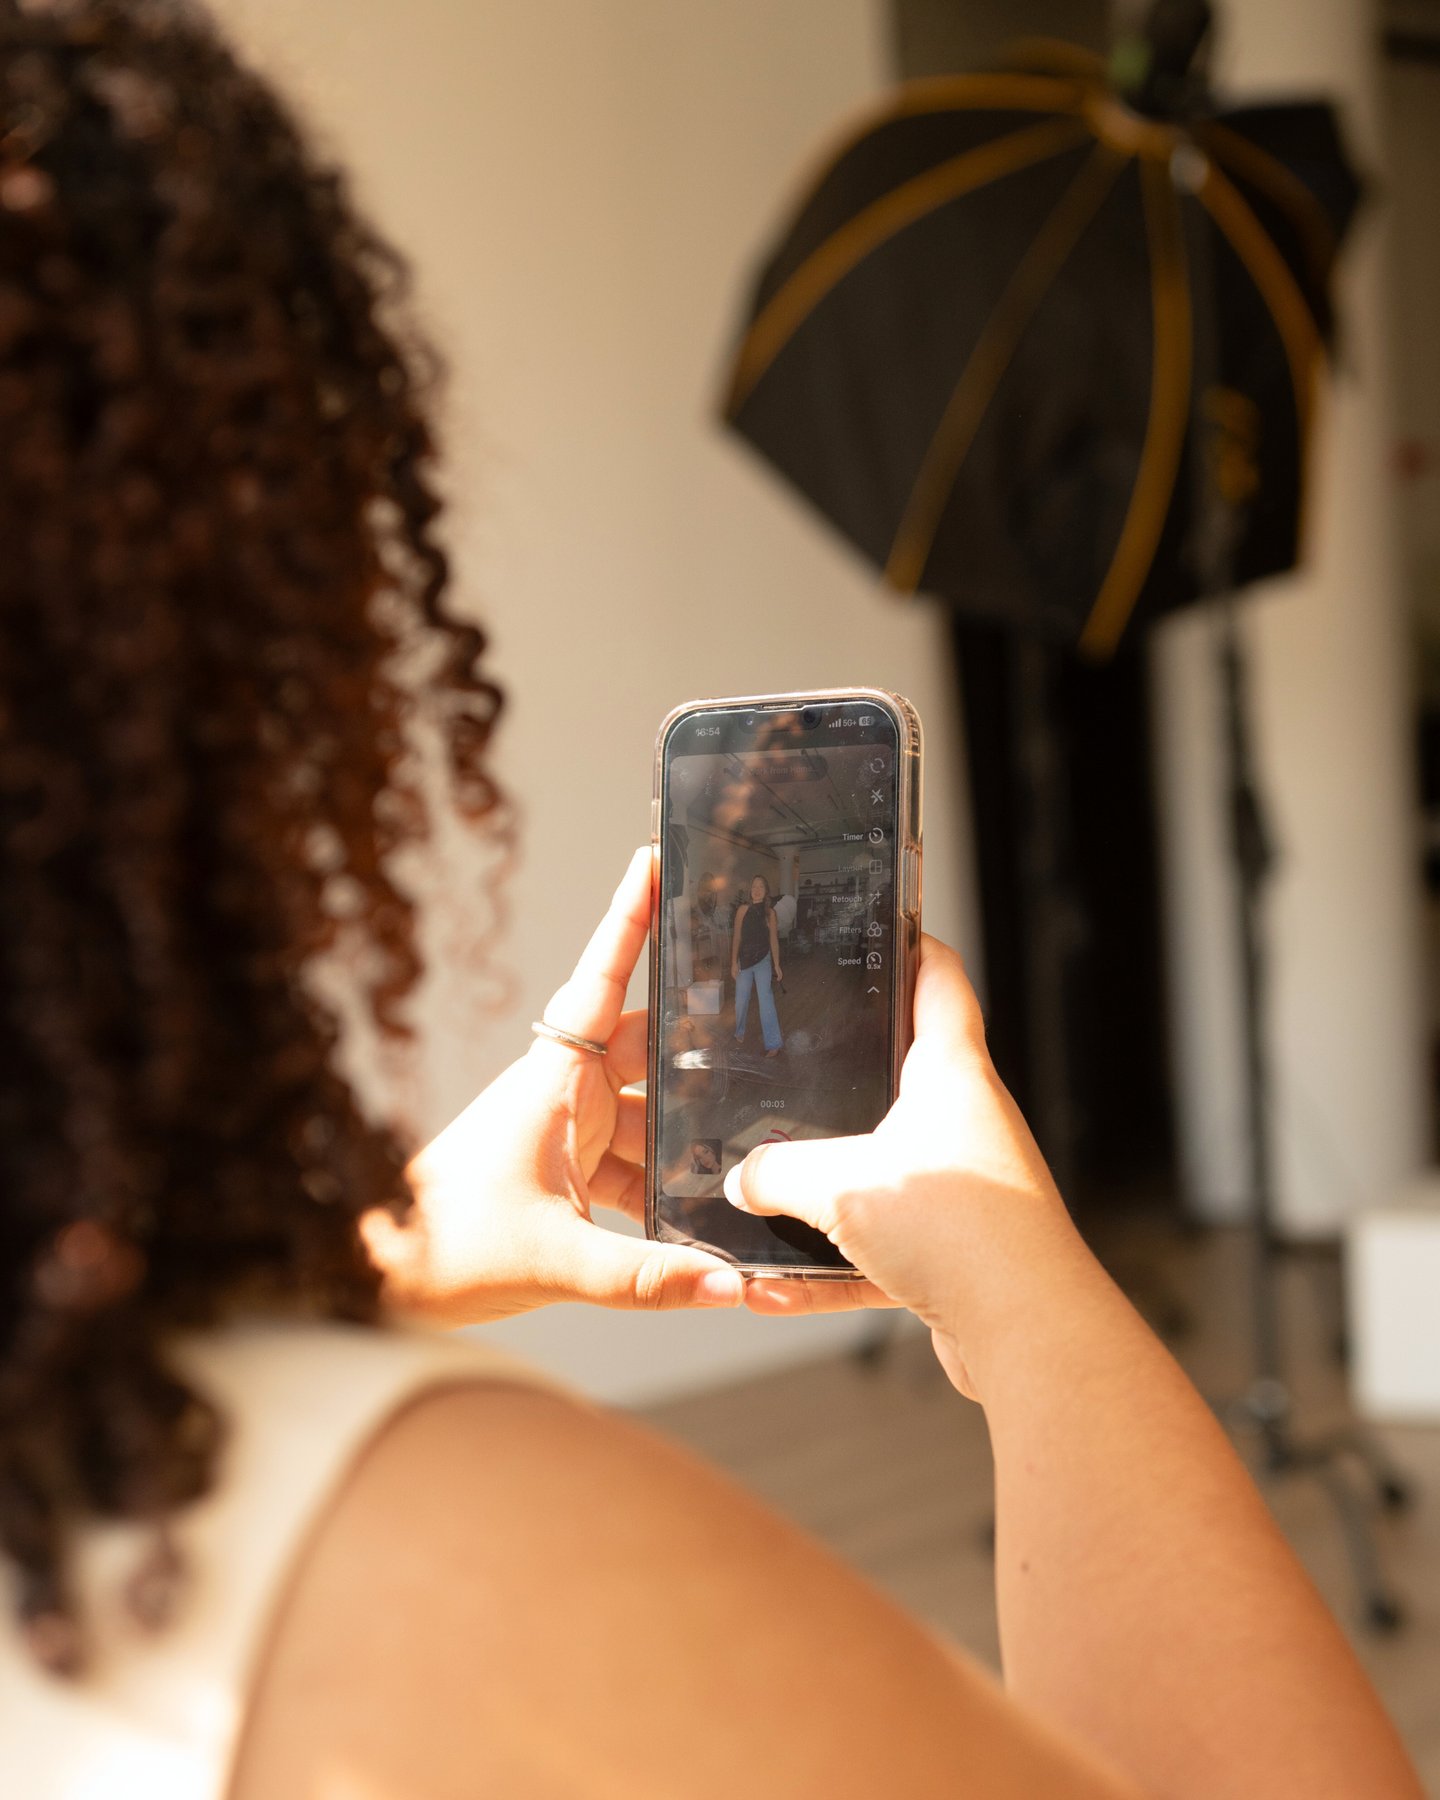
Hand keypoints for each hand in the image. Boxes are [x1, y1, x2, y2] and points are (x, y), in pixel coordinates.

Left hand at [362, 848, 745, 1324]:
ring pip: (654, 1111)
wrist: (387, 1281)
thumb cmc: (446, 1246)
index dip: (631, 919)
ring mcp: (572, 1132)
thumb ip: (648, 1278)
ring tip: (755, 1145)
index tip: (657, 858)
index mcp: (554, 1080)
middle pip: (650, 1047)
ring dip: (693, 1132)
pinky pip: (642, 1162)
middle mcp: (566, 1093)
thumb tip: (729, 1285)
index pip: (601, 979)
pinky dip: (673, 1183)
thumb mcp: (557, 1261)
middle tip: (773, 1025)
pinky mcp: (574, 1174)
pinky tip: (709, 1213)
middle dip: (706, 1040)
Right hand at [727, 935, 1083, 1396]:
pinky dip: (830, 1267)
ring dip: (825, 1189)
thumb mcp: (840, 1184)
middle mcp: (967, 1123)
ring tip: (763, 1196)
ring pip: (883, 1170)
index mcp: (952, 1073)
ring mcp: (964, 1188)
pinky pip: (879, 1246)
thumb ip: (777, 1172)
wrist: (1027, 1333)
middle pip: (905, 1074)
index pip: (938, 978)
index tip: (879, 924)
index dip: (911, 943)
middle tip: (791, 1059)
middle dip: (846, 1072)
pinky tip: (775, 1289)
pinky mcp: (956, 1251)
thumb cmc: (964, 1234)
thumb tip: (744, 1177)